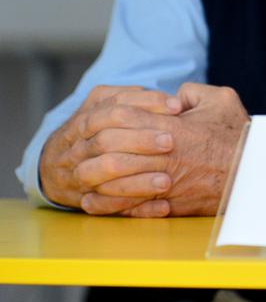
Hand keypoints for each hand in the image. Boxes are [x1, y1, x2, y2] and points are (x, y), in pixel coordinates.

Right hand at [38, 85, 181, 216]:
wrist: (53, 166)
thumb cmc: (90, 131)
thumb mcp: (100, 106)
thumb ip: (127, 97)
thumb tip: (162, 94)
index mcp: (85, 119)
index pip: (115, 106)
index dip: (148, 104)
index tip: (176, 107)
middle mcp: (78, 146)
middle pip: (107, 140)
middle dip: (141, 140)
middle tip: (171, 141)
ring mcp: (79, 173)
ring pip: (105, 171)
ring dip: (137, 177)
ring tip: (167, 180)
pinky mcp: (86, 199)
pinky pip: (108, 206)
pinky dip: (136, 207)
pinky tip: (162, 206)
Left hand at [72, 83, 249, 217]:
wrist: (253, 174)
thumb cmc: (237, 137)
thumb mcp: (220, 100)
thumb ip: (192, 92)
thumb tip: (174, 95)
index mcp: (171, 129)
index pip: (125, 120)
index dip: (107, 120)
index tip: (97, 122)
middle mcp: (163, 158)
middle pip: (114, 153)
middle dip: (94, 151)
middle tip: (79, 150)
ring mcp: (163, 184)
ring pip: (116, 183)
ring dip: (95, 181)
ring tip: (81, 179)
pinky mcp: (167, 205)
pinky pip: (129, 208)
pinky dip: (109, 206)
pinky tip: (96, 202)